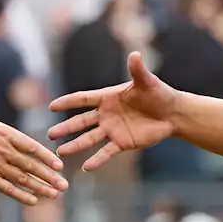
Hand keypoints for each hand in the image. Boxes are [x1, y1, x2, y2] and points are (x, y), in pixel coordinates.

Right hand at [0, 73, 67, 204]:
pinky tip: (33, 201)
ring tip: (54, 194)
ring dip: (39, 187)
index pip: (30, 146)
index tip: (59, 165)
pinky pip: (5, 188)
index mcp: (2, 132)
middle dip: (48, 176)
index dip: (45, 156)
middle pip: (29, 165)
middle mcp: (1, 149)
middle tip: (64, 185)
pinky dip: (20, 195)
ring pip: (20, 178)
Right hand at [47, 51, 177, 170]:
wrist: (172, 114)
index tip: (51, 106)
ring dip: (75, 145)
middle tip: (50, 134)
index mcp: (107, 98)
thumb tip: (135, 54)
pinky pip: (106, 152)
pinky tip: (85, 167)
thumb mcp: (147, 81)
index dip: (68, 102)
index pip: (83, 99)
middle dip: (65, 128)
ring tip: (60, 152)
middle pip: (81, 121)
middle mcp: (106, 115)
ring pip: (89, 138)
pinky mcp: (122, 143)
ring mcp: (112, 130)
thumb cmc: (158, 94)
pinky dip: (96, 160)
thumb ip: (138, 70)